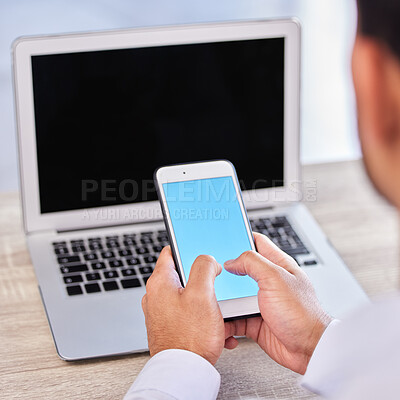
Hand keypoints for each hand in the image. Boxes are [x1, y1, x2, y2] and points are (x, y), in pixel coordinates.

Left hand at [142, 246, 224, 364]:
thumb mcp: (202, 294)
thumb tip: (207, 259)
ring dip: (205, 299)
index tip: (199, 249)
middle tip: (215, 284)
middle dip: (202, 278)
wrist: (184, 373)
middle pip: (182, 274)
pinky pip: (188, 312)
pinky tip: (213, 325)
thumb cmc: (190, 338)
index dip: (187, 247)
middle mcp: (156, 296)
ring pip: (188, 294)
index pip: (170, 252)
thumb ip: (204, 268)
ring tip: (216, 310)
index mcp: (160, 282)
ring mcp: (162, 312)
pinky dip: (201, 314)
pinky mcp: (169, 325)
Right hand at [224, 233, 332, 374]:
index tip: (224, 236)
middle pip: (240, 269)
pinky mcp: (255, 320)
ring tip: (213, 298)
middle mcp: (269, 282)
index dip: (240, 236)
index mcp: (278, 265)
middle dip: (226, 271)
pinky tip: (222, 321)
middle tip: (212, 271)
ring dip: (223, 298)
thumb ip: (252, 263)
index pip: (257, 242)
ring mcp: (261, 302)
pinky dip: (226, 320)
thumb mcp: (276, 278)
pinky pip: (234, 317)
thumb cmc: (303, 315)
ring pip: (234, 294)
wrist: (309, 351)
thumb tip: (232, 260)